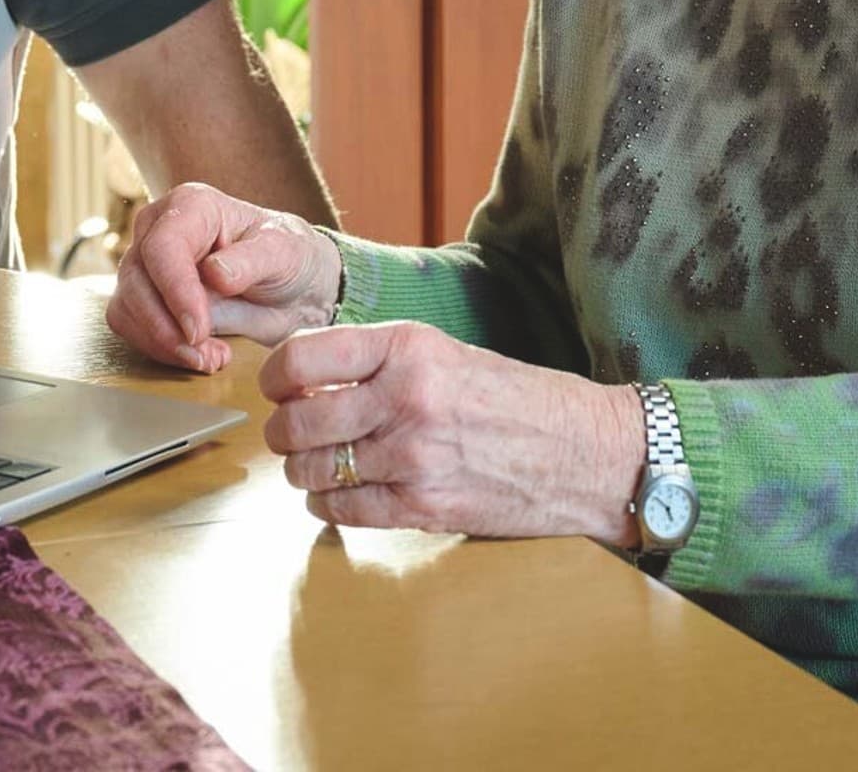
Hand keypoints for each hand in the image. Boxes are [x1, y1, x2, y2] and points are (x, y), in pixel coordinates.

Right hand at [106, 181, 342, 372]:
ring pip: (127, 306)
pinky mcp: (144, 297)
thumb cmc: (288, 257)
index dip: (175, 290)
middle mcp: (160, 229)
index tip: (198, 329)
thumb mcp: (284, 253)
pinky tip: (198, 355)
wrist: (293, 288)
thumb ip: (251, 260)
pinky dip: (159, 349)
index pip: (163, 246)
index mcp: (192, 206)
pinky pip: (131, 326)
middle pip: (136, 279)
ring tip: (211, 357)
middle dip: (166, 327)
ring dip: (162, 342)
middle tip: (207, 354)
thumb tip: (214, 273)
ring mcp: (147, 263)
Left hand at [260, 322, 644, 544]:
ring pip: (315, 469)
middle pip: (298, 420)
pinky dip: (327, 506)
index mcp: (407, 347)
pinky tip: (333, 497)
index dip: (273, 377)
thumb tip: (306, 380)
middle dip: (281, 432)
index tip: (273, 387)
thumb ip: (378, 361)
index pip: (303, 357)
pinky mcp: (425, 506)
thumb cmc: (513, 397)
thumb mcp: (444, 351)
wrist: (584, 450)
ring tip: (310, 466)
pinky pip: (346, 510)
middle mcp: (405, 397)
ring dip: (301, 471)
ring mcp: (414, 456)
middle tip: (285, 433)